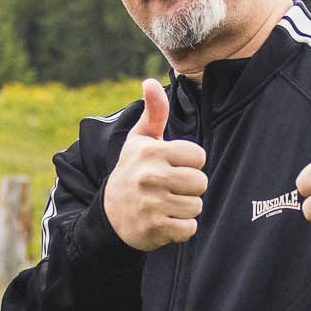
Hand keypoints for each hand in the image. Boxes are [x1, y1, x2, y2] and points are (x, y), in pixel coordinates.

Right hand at [102, 80, 207, 250]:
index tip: (172, 167)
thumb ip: (153, 113)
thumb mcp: (139, 141)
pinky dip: (181, 229)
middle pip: (200, 182)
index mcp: (151, 151)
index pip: (198, 156)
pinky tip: (165, 221)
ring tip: (166, 204)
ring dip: (185, 208)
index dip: (189, 163)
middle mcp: (150, 176)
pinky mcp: (155, 228)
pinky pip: (189, 229)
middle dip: (189, 187)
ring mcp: (152, 204)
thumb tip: (150, 82)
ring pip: (196, 206)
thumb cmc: (132, 171)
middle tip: (170, 188)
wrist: (110, 215)